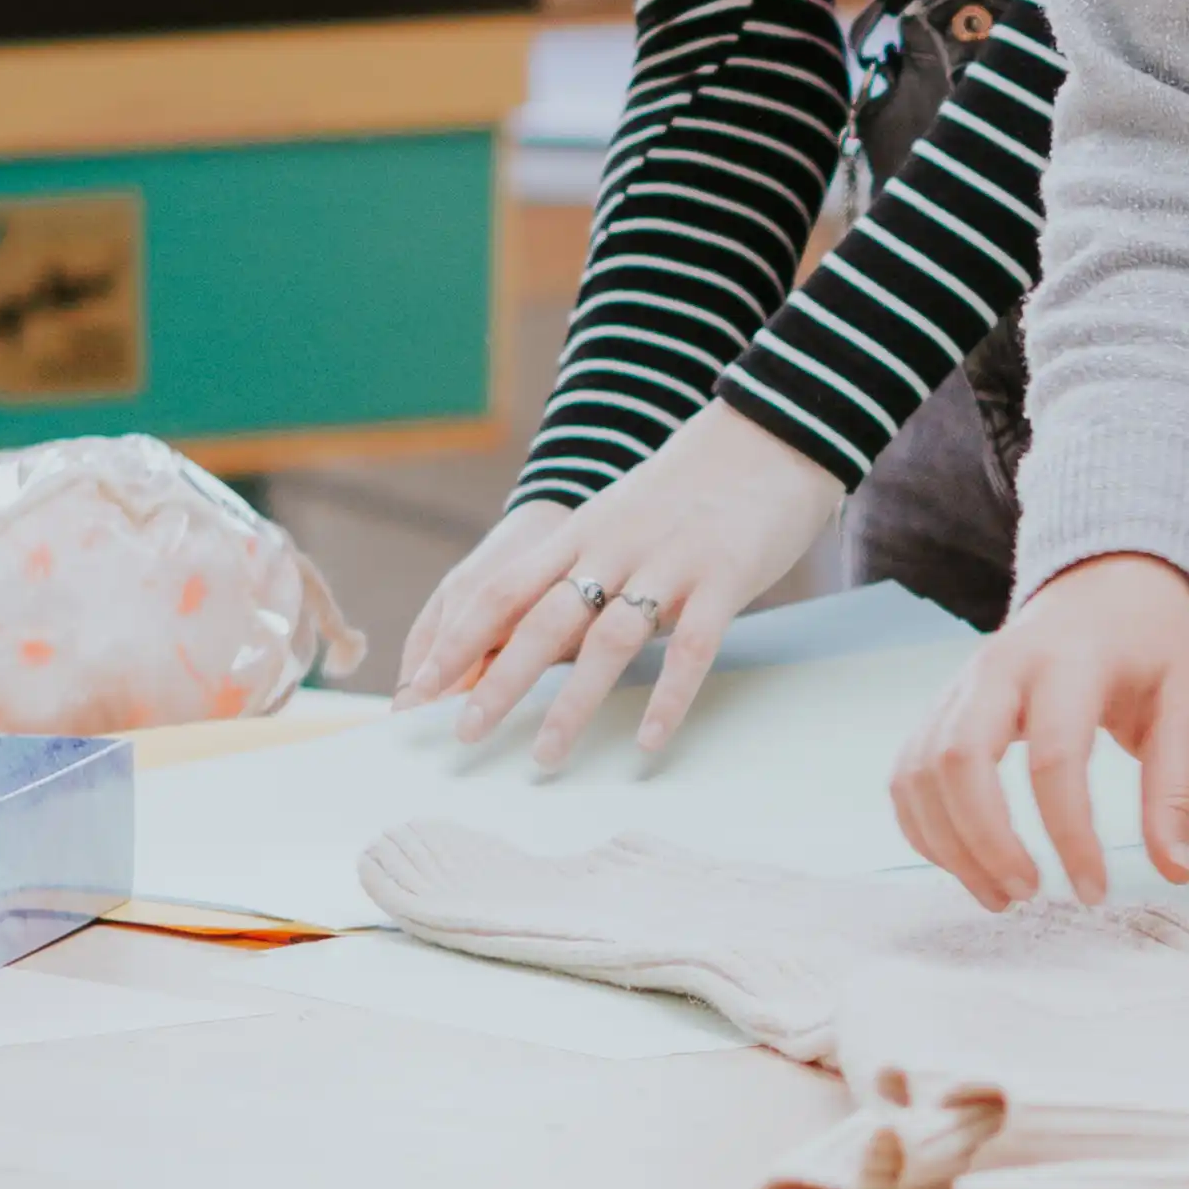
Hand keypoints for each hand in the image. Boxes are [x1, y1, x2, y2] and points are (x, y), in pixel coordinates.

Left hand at [395, 406, 842, 772]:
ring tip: (546, 756)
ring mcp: (668, 563)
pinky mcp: (724, 577)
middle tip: (462, 735)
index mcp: (580, 533)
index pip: (501, 591)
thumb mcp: (620, 516)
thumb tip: (532, 628)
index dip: (456, 642)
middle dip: (497, 681)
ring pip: (607, 641)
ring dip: (572, 703)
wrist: (770, 433)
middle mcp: (613, 548)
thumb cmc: (692, 486)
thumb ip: (581, 565)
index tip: (418, 690)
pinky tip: (648, 741)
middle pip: (541, 622)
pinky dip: (668, 698)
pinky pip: (692, 647)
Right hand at [895, 555, 1188, 906]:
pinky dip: (925, 830)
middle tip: (1029, 894)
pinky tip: (967, 866)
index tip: (1094, 890)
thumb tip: (1176, 871)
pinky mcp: (940, 709)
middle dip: (986, 841)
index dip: (1069, 834)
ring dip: (949, 846)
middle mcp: (1000, 667)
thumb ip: (1179, 787)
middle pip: (959, 759)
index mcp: (1071, 661)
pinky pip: (907, 776)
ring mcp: (960, 686)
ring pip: (921, 772)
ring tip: (1002, 896)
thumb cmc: (1152, 650)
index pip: (1054, 756)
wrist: (1107, 588)